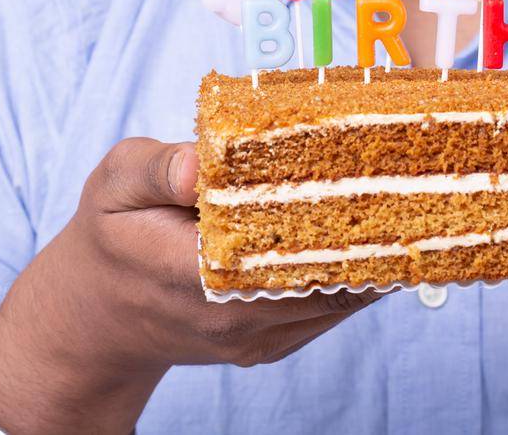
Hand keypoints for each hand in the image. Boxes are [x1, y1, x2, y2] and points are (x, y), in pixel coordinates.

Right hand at [0, 137, 377, 433]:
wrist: (97, 319)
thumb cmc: (110, 237)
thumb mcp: (113, 184)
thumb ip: (154, 168)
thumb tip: (197, 162)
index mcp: (190, 271)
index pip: (277, 246)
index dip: (330, 211)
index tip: (370, 169)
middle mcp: (231, 318)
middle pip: (322, 274)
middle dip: (368, 227)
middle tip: (410, 173)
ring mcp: (255, 339)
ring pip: (337, 298)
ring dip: (373, 252)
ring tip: (408, 196)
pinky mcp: (270, 345)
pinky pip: (329, 311)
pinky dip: (356, 273)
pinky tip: (380, 233)